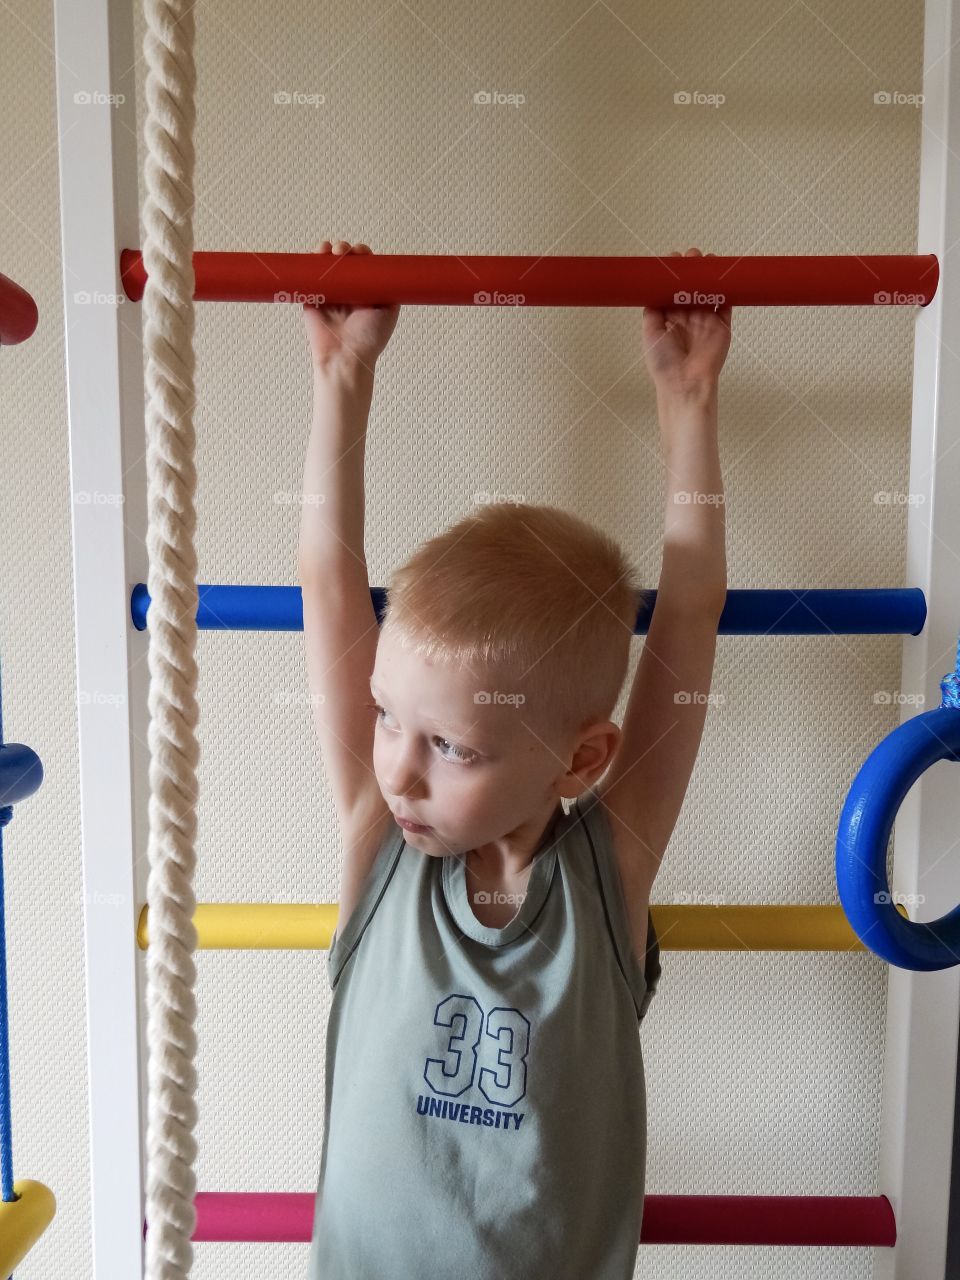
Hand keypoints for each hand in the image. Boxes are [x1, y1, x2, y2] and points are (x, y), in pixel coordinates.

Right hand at [302, 240, 399, 372]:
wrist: (346, 355)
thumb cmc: (370, 339)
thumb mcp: (389, 311)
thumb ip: (390, 289)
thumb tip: (390, 269)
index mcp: (365, 292)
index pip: (363, 265)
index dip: (362, 254)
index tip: (361, 252)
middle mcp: (347, 290)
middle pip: (344, 261)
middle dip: (344, 249)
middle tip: (344, 252)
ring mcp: (329, 293)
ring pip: (327, 265)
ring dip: (328, 251)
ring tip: (332, 251)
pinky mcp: (312, 298)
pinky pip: (309, 276)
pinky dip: (311, 262)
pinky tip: (318, 254)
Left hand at [641, 247, 731, 394]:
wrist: (685, 383)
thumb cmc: (664, 364)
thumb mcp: (650, 333)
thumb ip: (652, 311)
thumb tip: (651, 290)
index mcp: (670, 319)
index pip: (673, 291)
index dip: (674, 276)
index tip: (673, 260)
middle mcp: (688, 318)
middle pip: (692, 288)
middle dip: (692, 271)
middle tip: (692, 257)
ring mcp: (706, 321)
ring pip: (709, 292)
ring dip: (709, 276)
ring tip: (707, 261)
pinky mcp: (722, 326)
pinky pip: (726, 304)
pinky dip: (726, 289)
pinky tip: (724, 276)